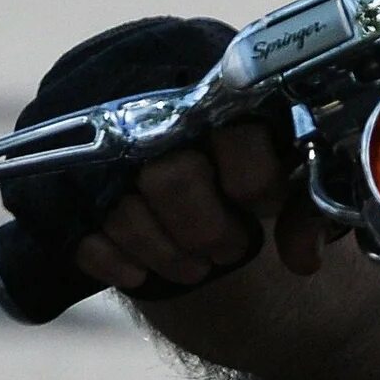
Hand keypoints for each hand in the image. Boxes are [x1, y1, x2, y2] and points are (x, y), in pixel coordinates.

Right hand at [78, 122, 327, 296]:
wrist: (194, 163)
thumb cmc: (256, 174)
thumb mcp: (292, 181)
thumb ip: (306, 210)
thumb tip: (303, 257)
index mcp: (221, 105)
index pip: (236, 138)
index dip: (255, 183)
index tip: (264, 206)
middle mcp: (158, 122)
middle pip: (173, 178)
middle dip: (207, 229)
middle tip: (230, 250)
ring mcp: (108, 161)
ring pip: (126, 213)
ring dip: (168, 255)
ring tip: (197, 268)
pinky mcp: (73, 197)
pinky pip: (85, 240)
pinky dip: (115, 263)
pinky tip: (140, 274)